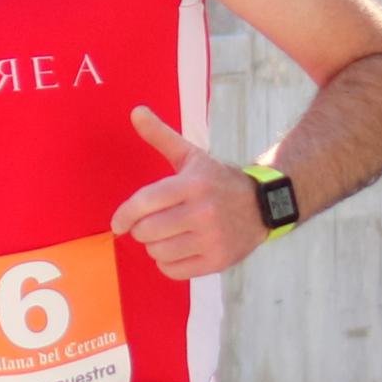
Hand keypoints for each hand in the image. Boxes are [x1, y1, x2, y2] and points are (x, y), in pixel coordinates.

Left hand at [107, 106, 265, 279]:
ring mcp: (213, 238)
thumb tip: (135, 111)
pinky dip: (169, 264)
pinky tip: (179, 249)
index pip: (145, 203)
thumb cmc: (217, 181)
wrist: (263, 205)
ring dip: (156, 246)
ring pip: (159, 253)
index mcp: (193, 183)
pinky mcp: (218, 260)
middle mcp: (203, 211)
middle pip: (148, 232)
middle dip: (143, 230)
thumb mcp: (192, 156)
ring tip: (168, 236)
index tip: (118, 224)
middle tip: (152, 225)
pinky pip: (174, 271)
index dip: (124, 216)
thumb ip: (161, 136)